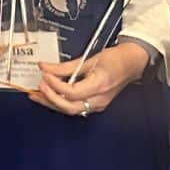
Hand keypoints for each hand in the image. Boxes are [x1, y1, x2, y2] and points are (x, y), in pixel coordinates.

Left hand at [32, 42, 146, 118]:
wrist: (132, 64)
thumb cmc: (116, 59)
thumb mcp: (89, 59)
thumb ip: (65, 66)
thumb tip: (45, 67)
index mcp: (100, 86)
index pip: (72, 93)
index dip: (55, 85)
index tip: (44, 74)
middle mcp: (99, 100)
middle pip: (69, 107)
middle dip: (50, 98)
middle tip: (37, 86)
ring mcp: (97, 104)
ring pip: (70, 110)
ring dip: (51, 102)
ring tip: (36, 94)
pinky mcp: (94, 104)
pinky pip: (74, 107)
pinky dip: (59, 102)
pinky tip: (48, 96)